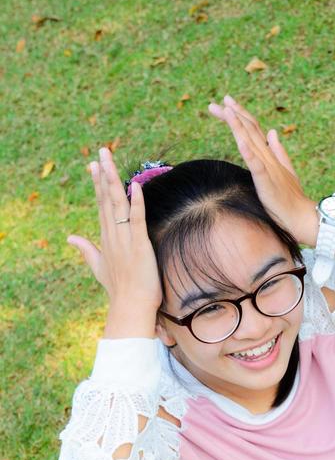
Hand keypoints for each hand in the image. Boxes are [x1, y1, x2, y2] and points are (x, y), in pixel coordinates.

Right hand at [68, 148, 162, 318]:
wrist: (130, 307)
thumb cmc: (119, 289)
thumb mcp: (99, 267)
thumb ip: (86, 249)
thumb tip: (70, 237)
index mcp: (106, 238)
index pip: (101, 205)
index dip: (98, 184)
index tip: (94, 165)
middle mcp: (113, 235)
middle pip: (106, 199)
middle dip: (104, 175)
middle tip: (101, 152)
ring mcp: (125, 240)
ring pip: (118, 205)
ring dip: (114, 182)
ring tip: (110, 161)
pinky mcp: (139, 246)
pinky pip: (137, 221)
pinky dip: (136, 204)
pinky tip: (134, 186)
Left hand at [208, 95, 317, 245]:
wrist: (302, 217)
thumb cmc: (292, 198)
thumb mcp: (286, 171)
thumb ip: (279, 151)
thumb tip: (272, 131)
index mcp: (270, 156)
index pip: (254, 130)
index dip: (241, 116)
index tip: (227, 104)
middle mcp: (268, 158)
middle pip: (250, 131)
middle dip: (234, 115)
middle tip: (218, 102)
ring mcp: (269, 168)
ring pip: (252, 143)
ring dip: (239, 126)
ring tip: (226, 111)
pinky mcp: (267, 181)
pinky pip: (257, 165)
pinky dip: (249, 152)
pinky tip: (240, 141)